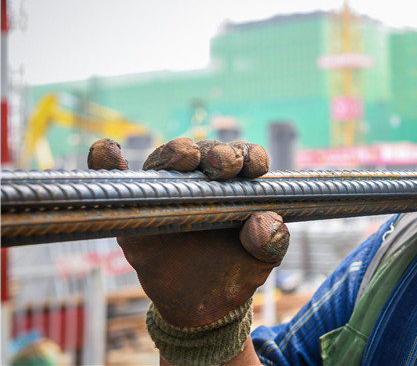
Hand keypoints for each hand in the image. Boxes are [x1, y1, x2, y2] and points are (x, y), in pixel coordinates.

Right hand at [88, 138, 288, 327]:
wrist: (201, 307)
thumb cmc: (235, 272)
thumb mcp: (262, 261)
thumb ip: (272, 242)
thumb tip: (264, 221)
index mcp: (237, 184)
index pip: (245, 157)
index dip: (250, 156)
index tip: (252, 168)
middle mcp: (202, 179)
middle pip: (207, 152)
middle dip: (217, 152)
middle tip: (223, 166)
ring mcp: (165, 192)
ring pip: (167, 160)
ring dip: (175, 152)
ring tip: (183, 158)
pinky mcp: (136, 208)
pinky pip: (115, 178)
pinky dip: (105, 162)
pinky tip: (104, 149)